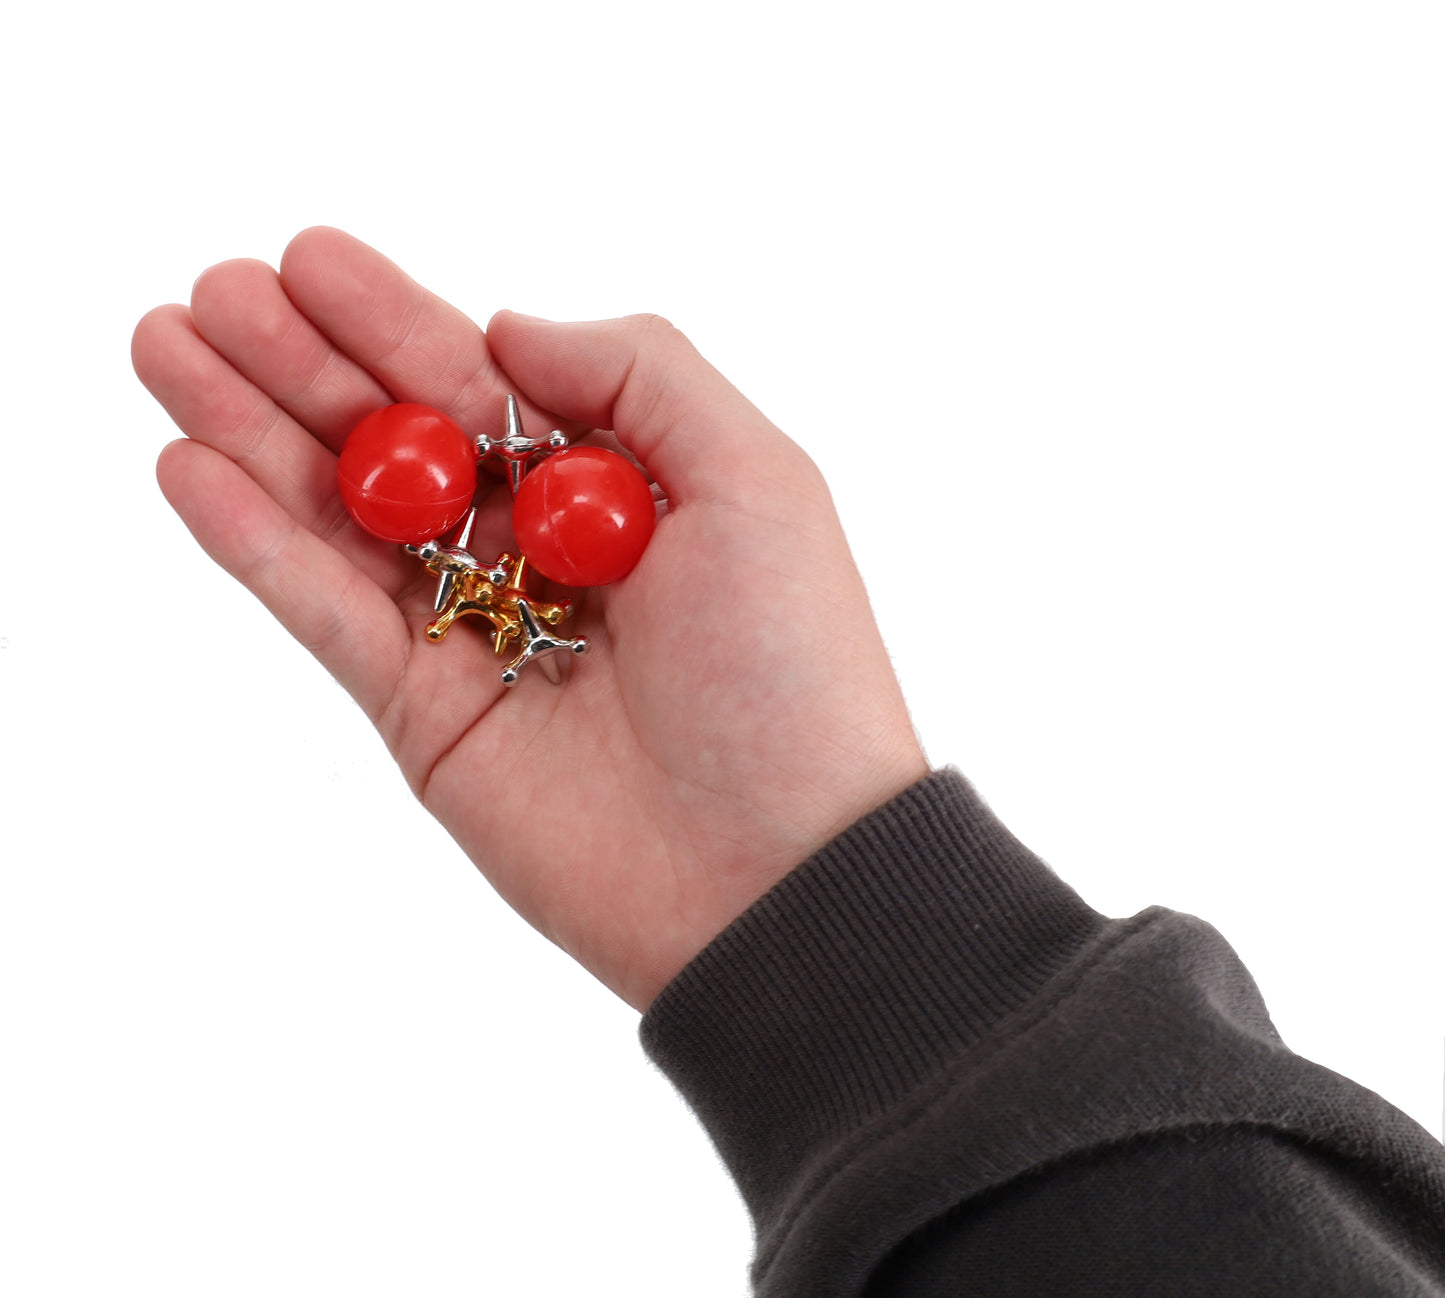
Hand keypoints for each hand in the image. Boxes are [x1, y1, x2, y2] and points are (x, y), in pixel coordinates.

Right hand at [133, 228, 927, 1009]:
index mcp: (615, 493)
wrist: (778, 866)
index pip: (483, 387)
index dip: (393, 321)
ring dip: (251, 433)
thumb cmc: (791, 670)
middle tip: (208, 291)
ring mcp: (472, 634)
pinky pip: (326, 614)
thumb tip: (507, 330)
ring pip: (341, 517)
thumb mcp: (757, 478)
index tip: (306, 258)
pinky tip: (189, 468)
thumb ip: (640, 374)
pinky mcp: (424, 716)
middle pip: (396, 442)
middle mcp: (536, 555)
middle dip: (302, 364)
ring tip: (163, 346)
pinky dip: (258, 545)